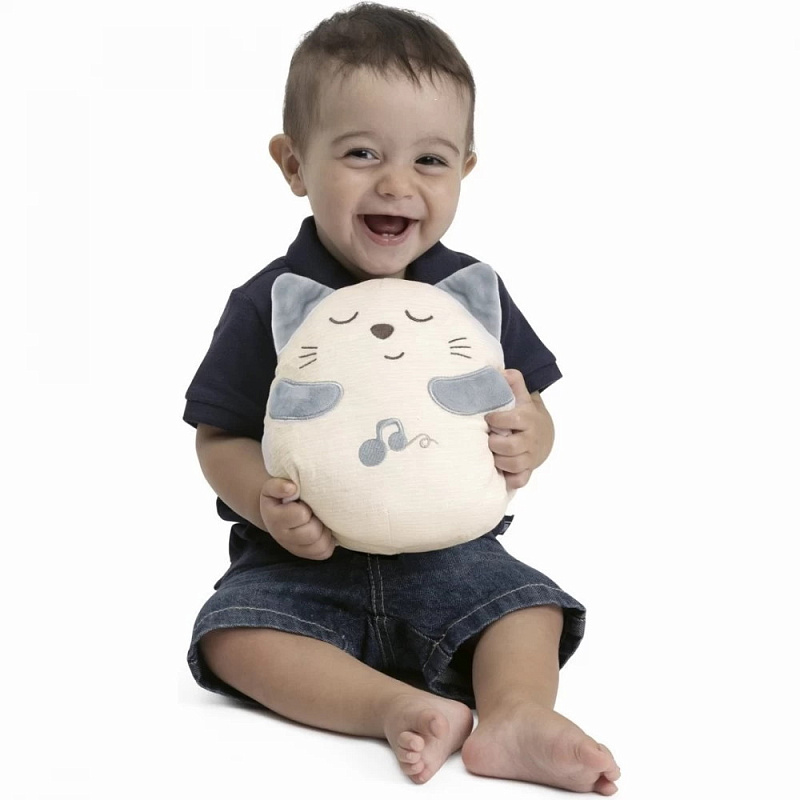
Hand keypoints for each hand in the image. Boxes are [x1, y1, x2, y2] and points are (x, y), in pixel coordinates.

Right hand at [259, 478, 335, 559]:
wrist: (275, 511)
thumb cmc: (279, 496)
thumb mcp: (272, 486)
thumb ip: (278, 485)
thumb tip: (291, 488)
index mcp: (274, 519)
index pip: (302, 515)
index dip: (308, 507)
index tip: (304, 502)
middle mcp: (282, 537)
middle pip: (313, 533)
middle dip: (318, 521)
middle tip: (315, 512)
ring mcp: (294, 549)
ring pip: (320, 546)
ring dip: (325, 532)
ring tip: (320, 520)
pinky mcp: (306, 554)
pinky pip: (324, 552)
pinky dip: (328, 541)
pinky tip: (323, 529)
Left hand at [485, 369, 554, 489]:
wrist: (546, 433)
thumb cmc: (526, 414)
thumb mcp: (523, 397)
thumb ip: (514, 383)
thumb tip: (502, 371)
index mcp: (528, 419)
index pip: (512, 420)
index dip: (496, 420)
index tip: (488, 418)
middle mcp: (531, 439)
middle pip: (509, 447)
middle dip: (494, 444)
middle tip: (487, 439)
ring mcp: (531, 456)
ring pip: (513, 464)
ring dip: (498, 461)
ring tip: (490, 454)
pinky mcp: (529, 470)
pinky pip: (520, 480)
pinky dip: (510, 479)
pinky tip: (501, 473)